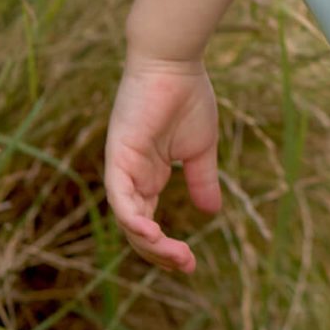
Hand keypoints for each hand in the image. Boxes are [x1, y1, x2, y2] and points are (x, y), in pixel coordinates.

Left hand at [104, 59, 221, 275]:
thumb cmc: (187, 97)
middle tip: (186, 266)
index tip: (191, 265)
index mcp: (147, 177)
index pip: (148, 224)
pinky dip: (132, 219)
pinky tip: (152, 234)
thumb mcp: (200, 149)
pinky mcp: (118, 156)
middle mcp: (130, 177)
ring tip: (176, 256)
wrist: (174, 63)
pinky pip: (120, 197)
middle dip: (159, 254)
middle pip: (136, 230)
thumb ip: (201, 180)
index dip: (166, 248)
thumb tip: (211, 213)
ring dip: (149, 243)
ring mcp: (122, 168)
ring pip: (127, 220)